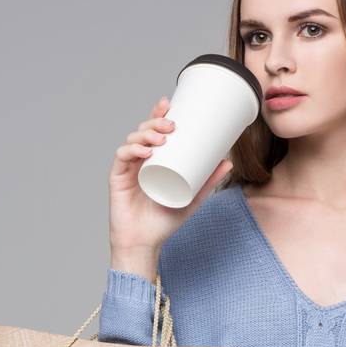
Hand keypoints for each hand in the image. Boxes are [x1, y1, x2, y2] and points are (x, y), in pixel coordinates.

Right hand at [109, 95, 232, 263]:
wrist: (145, 242)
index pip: (154, 131)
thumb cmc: (164, 221)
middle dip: (155, 122)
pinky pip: (122, 157)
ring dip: (146, 134)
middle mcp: (138, 160)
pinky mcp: (117, 178)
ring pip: (132, 140)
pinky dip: (132, 150)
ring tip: (162, 139)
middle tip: (172, 126)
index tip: (168, 104)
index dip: (158, 114)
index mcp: (154, 159)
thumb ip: (208, 181)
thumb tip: (228, 162)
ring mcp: (127, 168)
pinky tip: (145, 152)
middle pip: (143, 131)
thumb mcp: (192, 197)